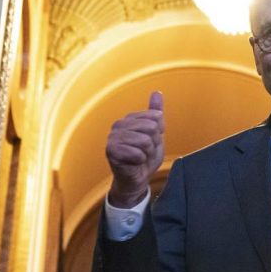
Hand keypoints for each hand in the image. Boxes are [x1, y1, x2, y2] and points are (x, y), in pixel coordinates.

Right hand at [106, 91, 164, 207]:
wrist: (137, 179)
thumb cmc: (145, 157)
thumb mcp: (156, 134)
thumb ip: (155, 114)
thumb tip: (157, 92)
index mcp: (130, 118)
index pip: (156, 117)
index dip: (159, 133)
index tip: (151, 141)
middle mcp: (119, 124)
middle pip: (151, 128)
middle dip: (154, 143)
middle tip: (145, 152)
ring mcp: (113, 137)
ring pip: (145, 140)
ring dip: (147, 153)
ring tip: (140, 157)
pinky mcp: (111, 151)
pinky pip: (137, 153)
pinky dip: (140, 161)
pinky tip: (133, 163)